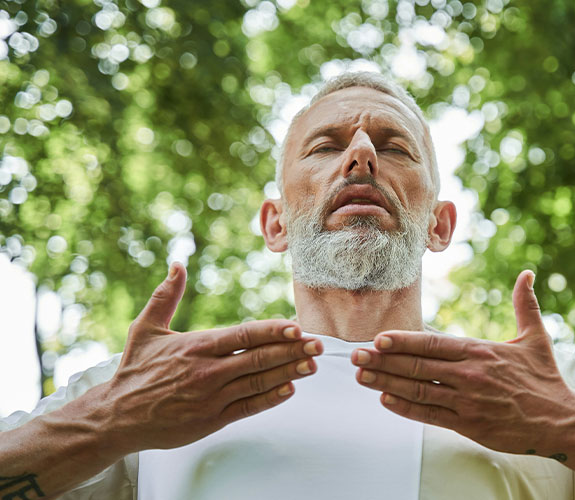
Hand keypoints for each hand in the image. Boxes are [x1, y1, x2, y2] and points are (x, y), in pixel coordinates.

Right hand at [102, 262, 322, 452]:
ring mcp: (211, 398)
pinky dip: (269, 399)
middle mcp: (207, 371)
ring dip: (288, 373)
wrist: (115, 416)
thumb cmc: (134, 370)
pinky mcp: (211, 420)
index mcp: (197, 346)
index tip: (296, 326)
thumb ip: (166, 296)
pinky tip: (289, 390)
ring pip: (258, 383)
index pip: (244, 335)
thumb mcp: (146, 328)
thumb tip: (177, 264)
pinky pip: (247, 409)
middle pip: (259, 358)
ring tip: (311, 365)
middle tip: (317, 345)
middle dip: (292, 351)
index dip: (273, 331)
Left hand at [351, 270, 574, 454]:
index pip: (433, 343)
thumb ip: (525, 304)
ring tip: (361, 375)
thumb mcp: (535, 338)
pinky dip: (405, 408)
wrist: (562, 421)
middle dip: (383, 360)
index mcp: (480, 351)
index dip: (403, 341)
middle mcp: (469, 375)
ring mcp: (466, 401)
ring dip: (386, 382)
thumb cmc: (545, 379)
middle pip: (417, 366)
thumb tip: (527, 273)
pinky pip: (429, 415)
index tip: (379, 338)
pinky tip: (386, 399)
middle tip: (355, 355)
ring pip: (417, 390)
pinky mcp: (468, 425)